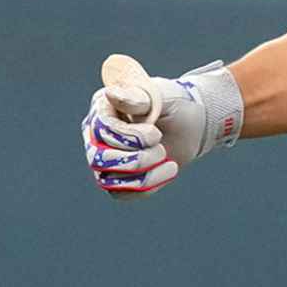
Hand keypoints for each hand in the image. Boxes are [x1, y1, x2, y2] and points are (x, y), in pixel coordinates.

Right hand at [80, 53, 243, 198]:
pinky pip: (122, 193)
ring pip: (108, 181)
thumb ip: (137, 97)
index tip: (155, 133)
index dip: (129, 136)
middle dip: (137, 159)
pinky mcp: (117, 179)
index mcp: (103, 108)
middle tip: (161, 147)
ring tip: (167, 160)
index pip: (102, 129)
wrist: (190, 124)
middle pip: (100, 159)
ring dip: (144, 175)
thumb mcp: (160, 95)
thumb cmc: (172, 104)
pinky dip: (148, 185)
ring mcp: (104, 159)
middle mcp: (96, 135)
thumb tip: (111, 93)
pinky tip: (167, 170)